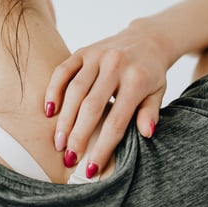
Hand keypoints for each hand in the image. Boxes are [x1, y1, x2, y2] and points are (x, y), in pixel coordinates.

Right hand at [44, 20, 169, 176]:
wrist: (147, 39)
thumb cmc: (151, 73)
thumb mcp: (158, 93)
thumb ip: (150, 113)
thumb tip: (146, 134)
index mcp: (136, 80)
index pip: (116, 121)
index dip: (103, 147)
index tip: (91, 168)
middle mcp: (115, 65)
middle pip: (91, 107)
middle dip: (78, 136)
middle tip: (68, 158)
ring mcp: (97, 56)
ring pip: (74, 91)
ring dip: (64, 119)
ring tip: (58, 142)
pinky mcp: (83, 50)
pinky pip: (63, 71)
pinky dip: (53, 90)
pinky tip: (49, 111)